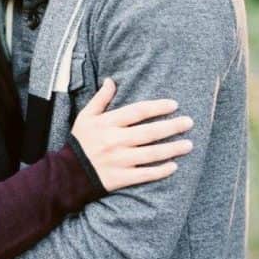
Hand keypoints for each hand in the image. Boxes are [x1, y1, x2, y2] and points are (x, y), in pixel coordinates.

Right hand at [70, 78, 193, 191]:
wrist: (69, 172)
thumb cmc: (81, 141)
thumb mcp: (86, 116)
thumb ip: (100, 99)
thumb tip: (111, 80)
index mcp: (108, 123)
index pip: (138, 112)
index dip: (157, 107)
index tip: (173, 105)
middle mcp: (115, 141)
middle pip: (149, 132)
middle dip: (171, 127)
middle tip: (189, 122)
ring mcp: (119, 160)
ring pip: (151, 154)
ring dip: (172, 149)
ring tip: (189, 144)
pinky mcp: (121, 177)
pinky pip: (145, 174)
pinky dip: (160, 171)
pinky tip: (174, 166)